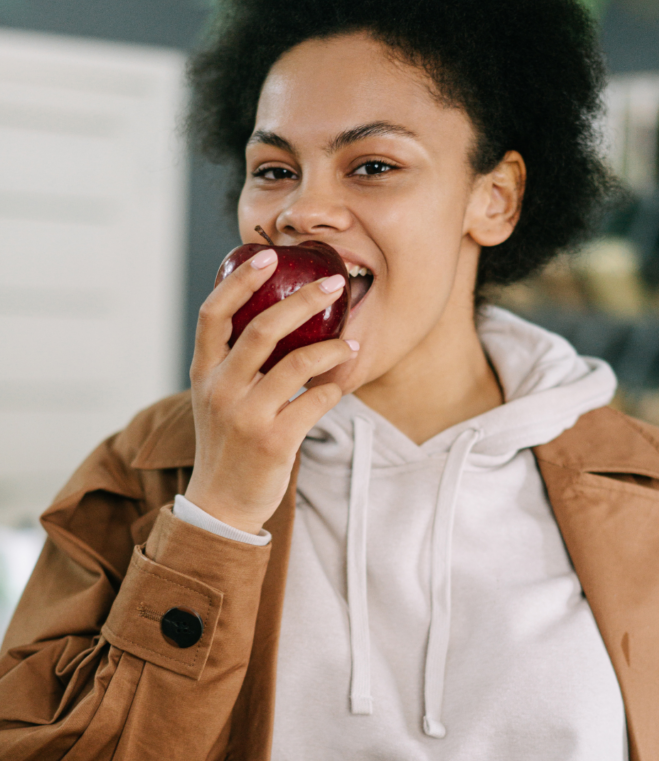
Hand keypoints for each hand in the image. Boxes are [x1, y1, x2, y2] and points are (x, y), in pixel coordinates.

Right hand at [185, 249, 357, 533]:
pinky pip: (316, 400)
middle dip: (303, 300)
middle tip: (335, 283)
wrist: (221, 505)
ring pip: (297, 363)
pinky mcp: (274, 440)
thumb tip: (279, 317)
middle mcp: (220, 389)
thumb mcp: (216, 397)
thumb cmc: (226, 442)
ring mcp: (246, 415)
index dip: (240, 281)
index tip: (268, 256)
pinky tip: (342, 382)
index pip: (214, 313)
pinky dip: (335, 387)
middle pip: (262, 329)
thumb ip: (235, 361)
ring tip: (352, 341)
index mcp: (204, 371)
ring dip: (332, 347)